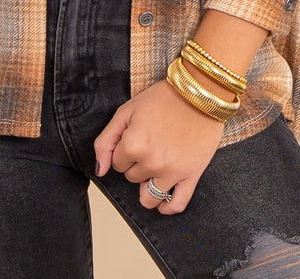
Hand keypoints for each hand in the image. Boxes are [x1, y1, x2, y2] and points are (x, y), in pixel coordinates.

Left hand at [94, 80, 224, 213]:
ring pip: (148, 196)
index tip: (137, 136)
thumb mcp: (127, 110)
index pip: (117, 164)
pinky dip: (167, 207)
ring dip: (148, 185)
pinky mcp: (191, 176)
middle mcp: (152, 162)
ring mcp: (172, 171)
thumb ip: (106, 141)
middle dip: (137, 163)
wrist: (199, 92)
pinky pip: (176, 205)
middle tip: (151, 142)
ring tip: (155, 167)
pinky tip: (163, 201)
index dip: (124, 149)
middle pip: (132, 177)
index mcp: (133, 144)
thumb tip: (99, 170)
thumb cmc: (163, 98)